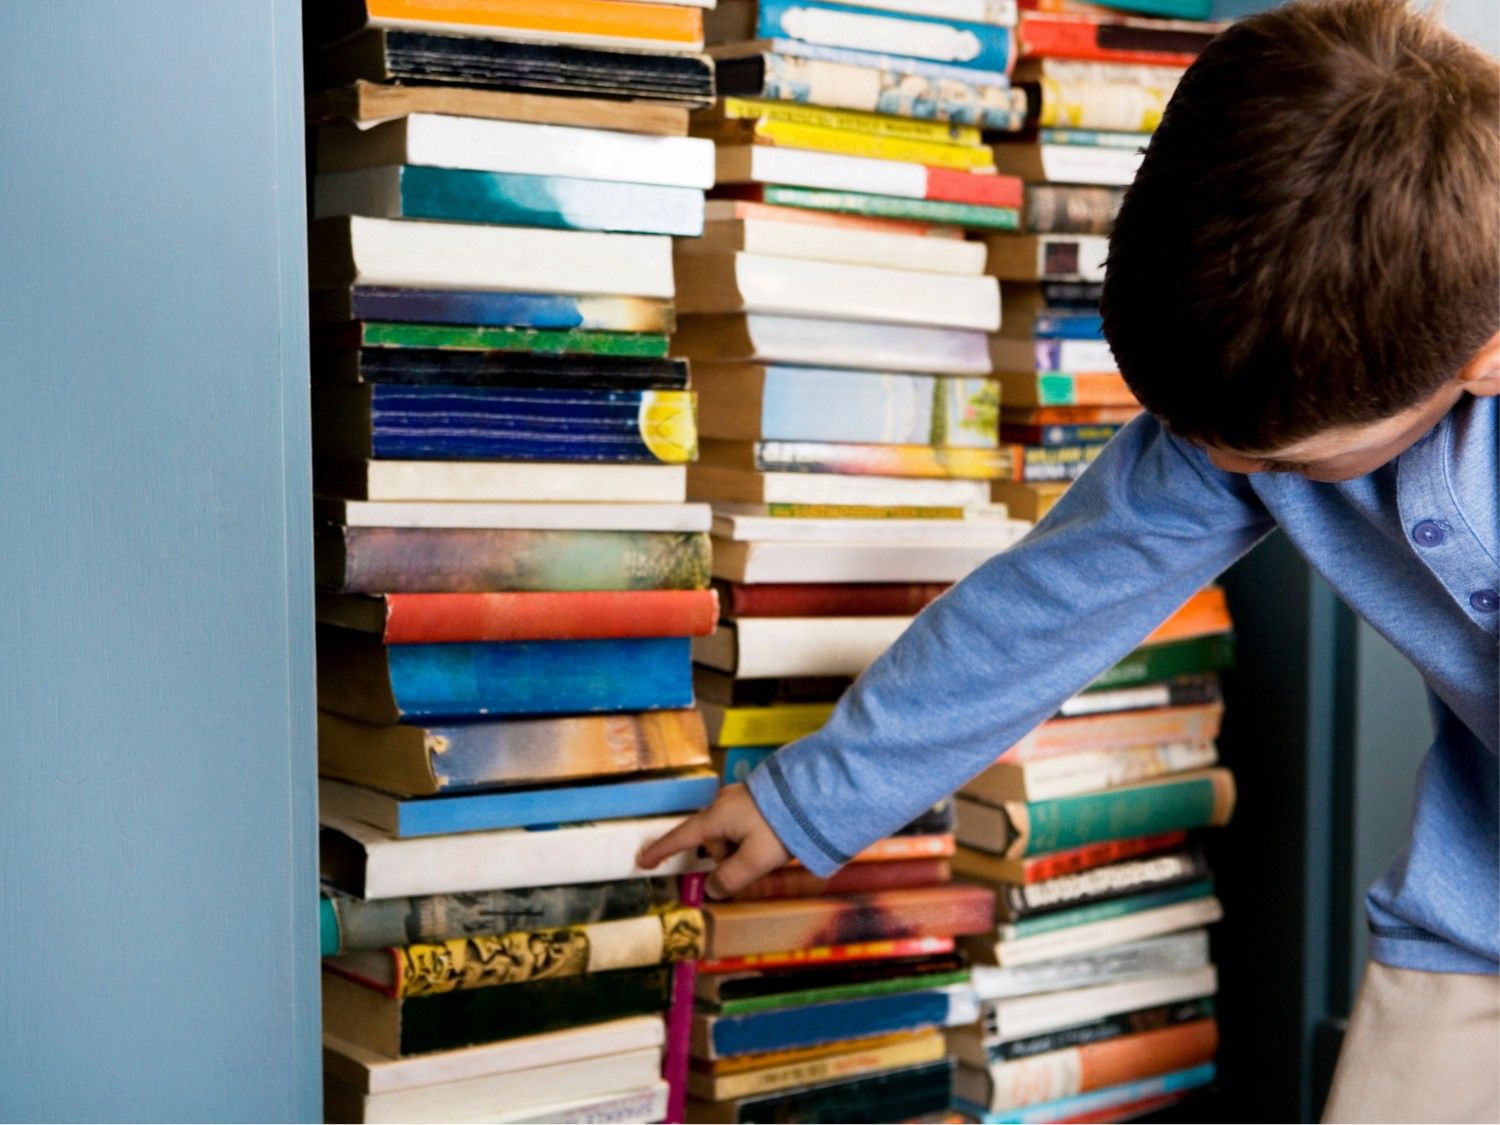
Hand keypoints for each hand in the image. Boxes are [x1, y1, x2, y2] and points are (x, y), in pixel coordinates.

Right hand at [638, 783, 791, 899]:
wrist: (813, 793)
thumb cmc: (780, 826)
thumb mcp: (755, 860)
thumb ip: (730, 878)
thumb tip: (712, 890)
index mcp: (716, 818)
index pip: (681, 838)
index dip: (661, 851)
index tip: (642, 861)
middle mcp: (722, 804)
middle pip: (713, 842)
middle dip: (728, 858)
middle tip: (757, 862)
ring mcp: (738, 798)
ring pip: (730, 835)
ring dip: (743, 849)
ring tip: (772, 848)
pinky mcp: (754, 798)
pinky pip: (743, 826)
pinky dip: (752, 838)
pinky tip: (772, 839)